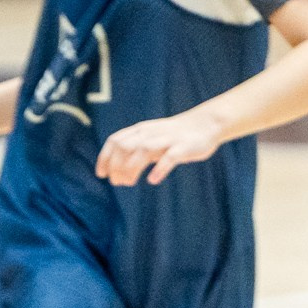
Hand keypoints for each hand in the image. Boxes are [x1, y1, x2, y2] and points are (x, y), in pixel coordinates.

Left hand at [96, 111, 224, 185]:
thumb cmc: (173, 136)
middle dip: (116, 166)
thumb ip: (133, 151)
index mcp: (140, 131)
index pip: (115, 141)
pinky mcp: (183, 147)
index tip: (101, 174)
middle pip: (125, 146)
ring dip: (131, 168)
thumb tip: (113, 172)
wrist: (205, 124)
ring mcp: (167, 139)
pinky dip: (159, 169)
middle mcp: (150, 133)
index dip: (105, 158)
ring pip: (143, 150)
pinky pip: (169, 157)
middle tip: (116, 182)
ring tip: (128, 183)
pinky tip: (153, 180)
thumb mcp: (149, 139)